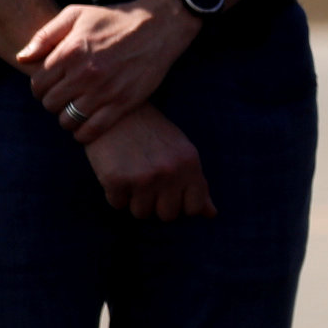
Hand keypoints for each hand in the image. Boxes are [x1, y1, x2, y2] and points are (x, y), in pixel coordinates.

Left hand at [19, 0, 195, 135]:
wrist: (159, 25)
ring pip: (67, 120)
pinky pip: (91, 131)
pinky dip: (83, 132)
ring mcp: (105, 91)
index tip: (52, 83)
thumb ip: (45, 35)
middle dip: (54, 100)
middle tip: (65, 94)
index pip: (38, 84)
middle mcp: (85, 73)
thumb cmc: (114, 19)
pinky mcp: (123, 103)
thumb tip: (22, 59)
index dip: (41, 86)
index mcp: (70, 51)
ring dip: (67, 116)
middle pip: (50, 104)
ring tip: (76, 107)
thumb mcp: (77, 14)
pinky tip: (86, 122)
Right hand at [85, 105, 216, 218]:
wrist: (116, 112)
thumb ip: (196, 184)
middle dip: (157, 204)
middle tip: (149, 182)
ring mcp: (143, 177)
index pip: (193, 208)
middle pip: (167, 215)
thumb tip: (211, 214)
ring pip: (141, 213)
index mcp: (190, 163)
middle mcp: (169, 172)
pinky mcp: (116, 180)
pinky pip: (118, 204)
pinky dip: (115, 194)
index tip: (171, 192)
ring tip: (133, 175)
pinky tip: (117, 171)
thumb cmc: (152, 134)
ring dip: (135, 200)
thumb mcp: (181, 152)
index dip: (180, 204)